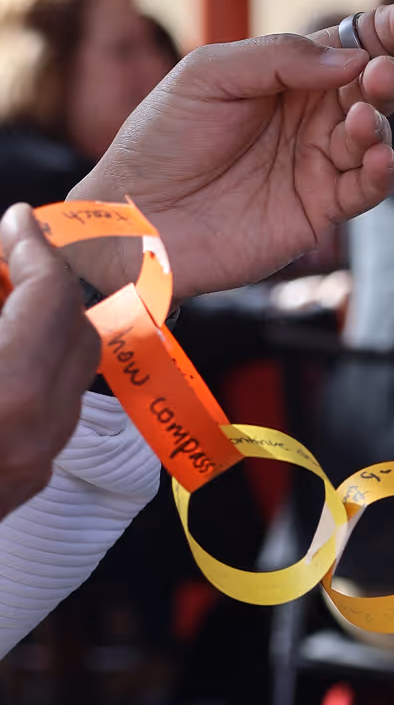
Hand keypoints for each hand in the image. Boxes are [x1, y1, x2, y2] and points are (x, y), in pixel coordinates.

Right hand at [0, 205, 100, 518]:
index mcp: (9, 397)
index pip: (51, 297)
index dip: (31, 246)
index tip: (12, 220)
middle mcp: (36, 437)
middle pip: (76, 330)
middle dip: (45, 282)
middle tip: (8, 252)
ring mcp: (34, 467)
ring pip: (70, 371)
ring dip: (41, 322)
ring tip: (0, 295)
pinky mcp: (24, 485)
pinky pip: (52, 407)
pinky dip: (33, 363)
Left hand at [66, 2, 393, 299]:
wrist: (135, 217)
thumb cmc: (162, 140)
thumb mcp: (208, 75)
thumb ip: (279, 57)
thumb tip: (352, 58)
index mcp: (288, 77)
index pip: (349, 45)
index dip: (384, 30)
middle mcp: (311, 117)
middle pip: (373, 87)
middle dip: (388, 73)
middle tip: (382, 71)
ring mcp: (319, 164)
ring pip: (377, 135)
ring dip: (381, 120)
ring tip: (363, 115)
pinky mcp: (320, 210)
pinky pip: (368, 188)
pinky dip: (383, 172)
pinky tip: (378, 156)